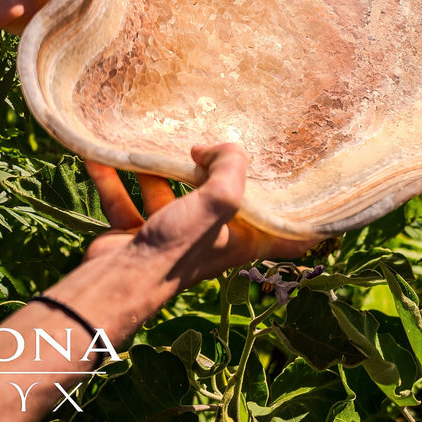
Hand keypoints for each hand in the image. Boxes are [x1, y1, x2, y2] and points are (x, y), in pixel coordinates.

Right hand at [85, 144, 310, 296]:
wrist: (117, 283)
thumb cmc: (176, 250)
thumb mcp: (218, 203)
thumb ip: (230, 167)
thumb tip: (211, 147)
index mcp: (242, 240)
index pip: (286, 233)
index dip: (306, 219)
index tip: (323, 193)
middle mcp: (211, 238)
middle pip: (220, 198)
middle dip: (213, 169)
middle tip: (211, 137)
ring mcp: (172, 236)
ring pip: (168, 192)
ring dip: (155, 168)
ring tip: (151, 137)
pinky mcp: (137, 235)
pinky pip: (126, 199)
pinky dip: (114, 178)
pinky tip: (98, 156)